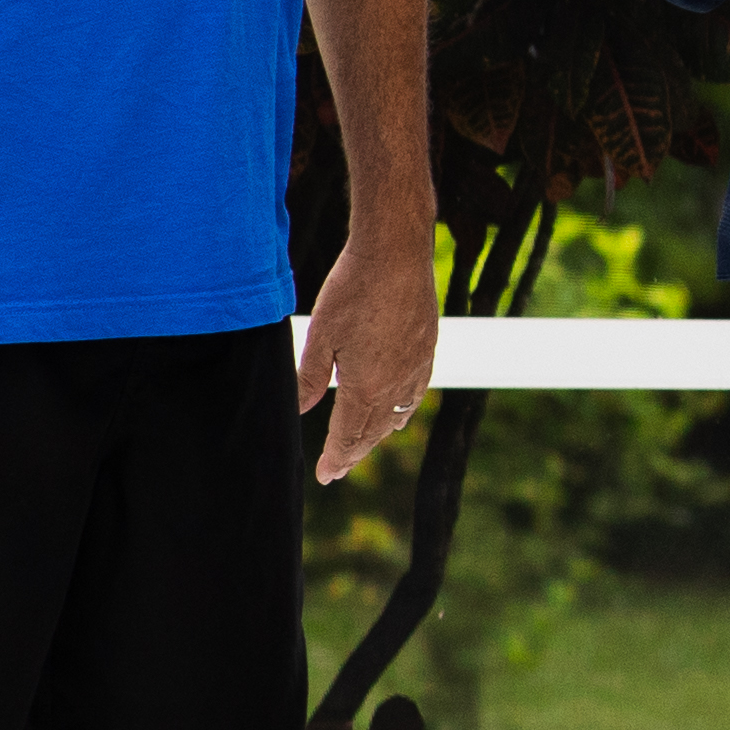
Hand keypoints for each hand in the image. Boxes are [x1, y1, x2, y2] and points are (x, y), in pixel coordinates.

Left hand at [297, 215, 439, 489]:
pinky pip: (417, 393)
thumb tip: (301, 410)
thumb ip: (309, 377)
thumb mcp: (320, 334)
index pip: (348, 435)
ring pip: (398, 415)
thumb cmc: (352, 290)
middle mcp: (396, 384)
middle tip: (338, 470)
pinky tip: (400, 416)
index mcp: (366, 385)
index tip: (326, 475)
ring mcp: (417, 367)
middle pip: (374, 431)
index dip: (335, 457)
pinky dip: (405, 412)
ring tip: (363, 447)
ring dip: (378, 435)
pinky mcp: (428, 348)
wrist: (396, 254)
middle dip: (353, 452)